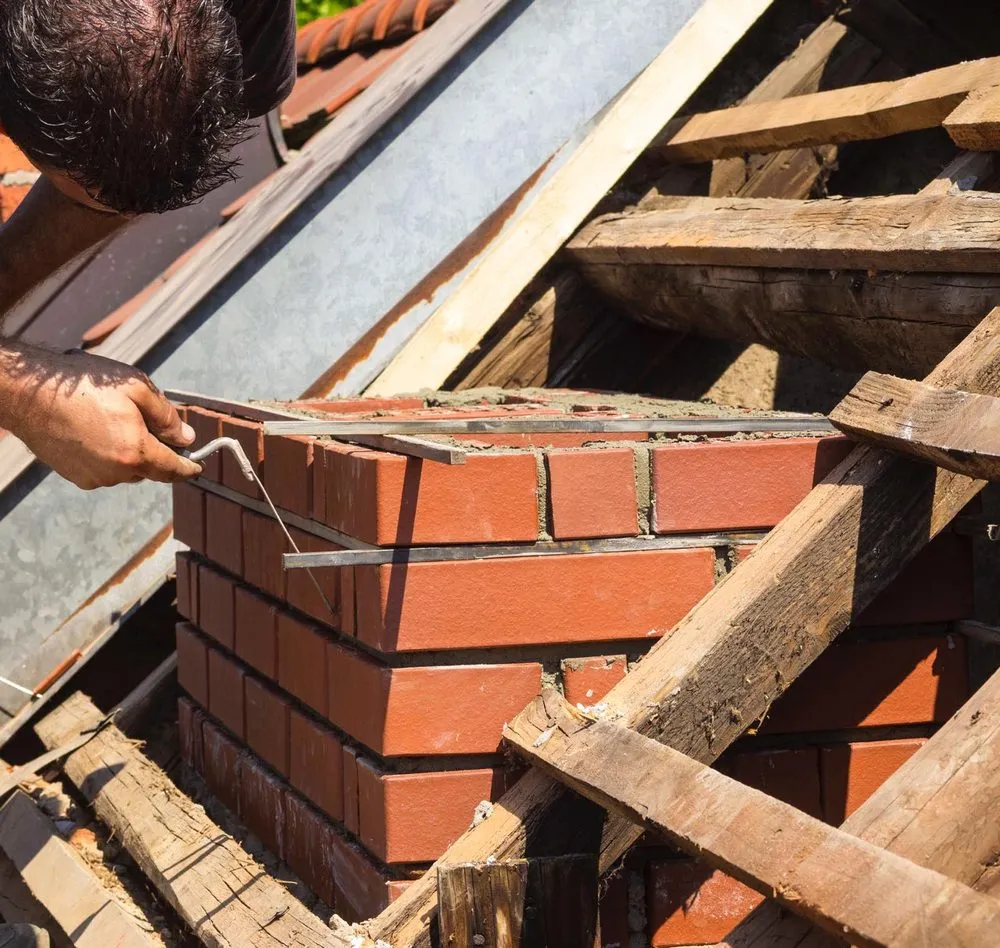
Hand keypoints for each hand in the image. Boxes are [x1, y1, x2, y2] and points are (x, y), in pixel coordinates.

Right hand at [0, 344, 201, 488]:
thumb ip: (167, 417)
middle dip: (156, 450)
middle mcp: (115, 473)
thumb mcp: (137, 389)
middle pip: (150, 468)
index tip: (198, 466)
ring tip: (113, 419)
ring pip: (126, 469)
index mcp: (135, 453)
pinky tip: (96, 429)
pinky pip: (104, 469)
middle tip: (146, 420)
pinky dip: (109, 454)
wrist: (30, 393)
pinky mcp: (75, 476)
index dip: (189, 468)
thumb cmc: (84, 385)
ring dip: (130, 452)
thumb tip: (186, 437)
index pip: (173, 470)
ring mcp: (93, 477)